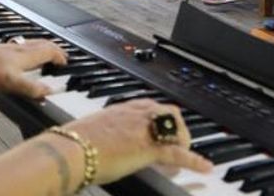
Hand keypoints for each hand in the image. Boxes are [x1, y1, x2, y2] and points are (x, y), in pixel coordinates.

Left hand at [0, 40, 66, 99]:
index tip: (66, 63)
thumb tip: (49, 92)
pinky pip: (22, 47)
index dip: (60, 56)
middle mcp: (20, 48)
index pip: (49, 51)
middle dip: (54, 49)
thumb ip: (31, 88)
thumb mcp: (11, 83)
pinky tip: (21, 56)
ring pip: (32, 44)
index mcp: (26, 55)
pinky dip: (30, 49)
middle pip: (42, 44)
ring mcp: (9, 48)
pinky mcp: (0, 51)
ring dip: (43, 47)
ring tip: (46, 53)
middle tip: (60, 55)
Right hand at [66, 100, 211, 184]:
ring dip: (183, 141)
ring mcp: (143, 130)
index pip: (150, 106)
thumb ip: (100, 134)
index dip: (160, 117)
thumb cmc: (71, 146)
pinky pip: (177, 153)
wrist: (69, 151)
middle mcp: (135, 114)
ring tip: (184, 156)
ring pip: (176, 129)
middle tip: (177, 143)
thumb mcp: (89, 133)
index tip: (162, 126)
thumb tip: (98, 145)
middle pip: (169, 112)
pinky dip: (194, 160)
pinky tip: (204, 166)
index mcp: (121, 109)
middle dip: (177, 127)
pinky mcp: (148, 149)